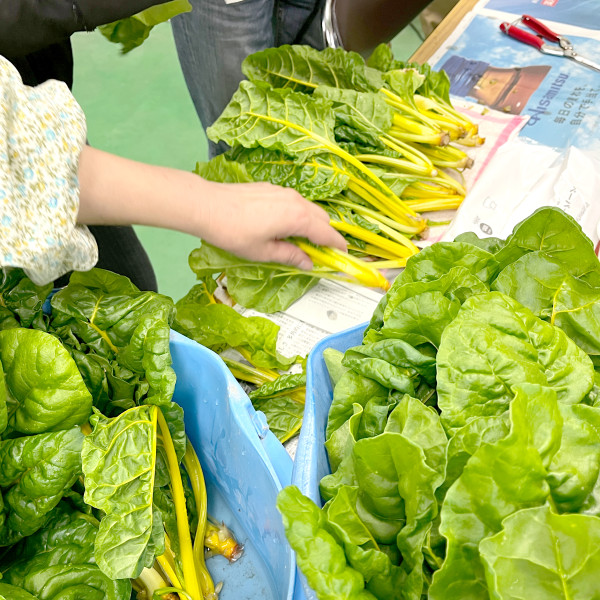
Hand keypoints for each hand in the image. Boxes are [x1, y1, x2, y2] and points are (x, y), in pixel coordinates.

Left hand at [194, 180, 346, 269]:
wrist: (207, 205)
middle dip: (325, 235)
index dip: (337, 246)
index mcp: (298, 218)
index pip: (327, 233)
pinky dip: (298, 215)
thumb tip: (308, 263)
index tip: (343, 255)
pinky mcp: (272, 188)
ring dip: (311, 224)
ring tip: (300, 242)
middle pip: (322, 218)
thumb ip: (290, 256)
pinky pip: (294, 202)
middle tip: (319, 253)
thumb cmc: (233, 231)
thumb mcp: (264, 252)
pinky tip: (283, 227)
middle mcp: (295, 200)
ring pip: (309, 208)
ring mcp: (283, 191)